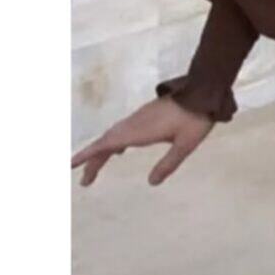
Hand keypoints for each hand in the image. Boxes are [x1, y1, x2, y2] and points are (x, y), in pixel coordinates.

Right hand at [71, 95, 215, 187]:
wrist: (204, 91)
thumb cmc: (196, 119)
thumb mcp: (185, 145)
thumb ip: (168, 164)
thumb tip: (151, 183)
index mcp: (139, 131)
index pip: (106, 144)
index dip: (87, 155)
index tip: (69, 165)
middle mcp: (134, 123)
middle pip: (106, 142)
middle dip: (92, 161)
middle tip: (84, 182)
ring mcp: (139, 117)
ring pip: (114, 135)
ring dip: (103, 152)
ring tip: (95, 170)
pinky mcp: (146, 114)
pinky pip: (123, 130)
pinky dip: (115, 142)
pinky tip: (119, 150)